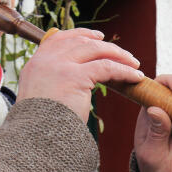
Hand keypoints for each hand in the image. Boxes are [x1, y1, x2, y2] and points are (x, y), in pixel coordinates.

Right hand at [18, 28, 142, 120]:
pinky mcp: (75, 77)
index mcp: (36, 63)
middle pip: (80, 42)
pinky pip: (106, 67)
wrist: (35, 137)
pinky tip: (135, 77)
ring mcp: (59, 66)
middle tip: (123, 53)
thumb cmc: (41, 124)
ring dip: (118, 55)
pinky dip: (124, 71)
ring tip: (134, 64)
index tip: (98, 36)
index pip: (59, 38)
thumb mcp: (41, 96)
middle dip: (105, 45)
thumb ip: (51, 81)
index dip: (81, 34)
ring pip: (95, 50)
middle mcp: (45, 60)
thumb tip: (72, 78)